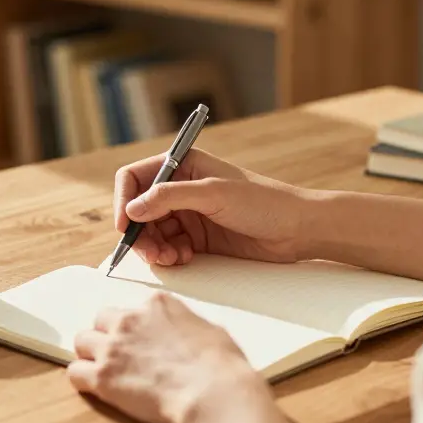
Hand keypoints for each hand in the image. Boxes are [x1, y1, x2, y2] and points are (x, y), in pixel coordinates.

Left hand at [67, 291, 270, 422]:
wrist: (213, 393)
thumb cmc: (222, 367)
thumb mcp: (210, 331)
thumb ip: (187, 326)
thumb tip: (185, 336)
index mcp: (157, 305)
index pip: (132, 307)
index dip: (136, 327)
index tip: (142, 341)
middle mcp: (129, 320)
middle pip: (101, 320)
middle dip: (108, 335)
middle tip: (121, 356)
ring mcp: (113, 348)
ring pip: (81, 341)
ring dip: (91, 355)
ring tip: (106, 372)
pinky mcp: (102, 377)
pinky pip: (75, 372)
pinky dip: (83, 380)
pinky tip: (97, 389)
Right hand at [114, 149, 311, 265]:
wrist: (297, 229)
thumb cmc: (264, 202)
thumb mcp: (213, 194)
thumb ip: (169, 198)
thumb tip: (132, 209)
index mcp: (183, 164)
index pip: (135, 178)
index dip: (125, 201)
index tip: (126, 226)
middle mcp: (181, 187)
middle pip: (139, 210)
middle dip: (141, 233)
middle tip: (152, 253)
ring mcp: (189, 214)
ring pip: (152, 233)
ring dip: (155, 248)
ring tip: (171, 259)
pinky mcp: (198, 238)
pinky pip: (169, 247)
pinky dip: (170, 256)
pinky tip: (184, 258)